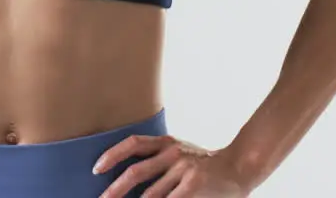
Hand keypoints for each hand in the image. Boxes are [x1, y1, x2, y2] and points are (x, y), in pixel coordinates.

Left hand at [94, 134, 251, 196]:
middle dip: (115, 190)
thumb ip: (157, 160)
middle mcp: (173, 152)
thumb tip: (126, 174)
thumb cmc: (204, 163)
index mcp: (167, 143)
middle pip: (136, 172)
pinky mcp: (194, 184)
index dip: (112, 155)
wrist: (239, 166)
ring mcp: (184, 168)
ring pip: (150, 195)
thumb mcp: (179, 152)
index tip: (96, 169)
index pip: (133, 144)